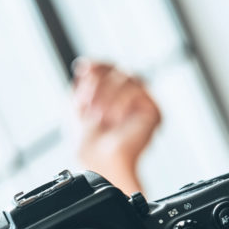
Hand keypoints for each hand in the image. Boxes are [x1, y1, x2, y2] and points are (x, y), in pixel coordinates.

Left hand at [72, 58, 161, 193]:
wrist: (100, 163)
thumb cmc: (88, 145)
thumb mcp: (76, 108)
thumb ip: (82, 84)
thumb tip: (86, 65)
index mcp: (112, 97)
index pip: (109, 69)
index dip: (97, 65)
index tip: (82, 68)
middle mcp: (129, 99)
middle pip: (117, 70)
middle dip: (98, 83)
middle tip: (86, 103)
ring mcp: (141, 104)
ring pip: (127, 76)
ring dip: (107, 93)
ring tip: (98, 115)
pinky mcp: (152, 111)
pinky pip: (137, 90)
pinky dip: (120, 101)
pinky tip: (114, 118)